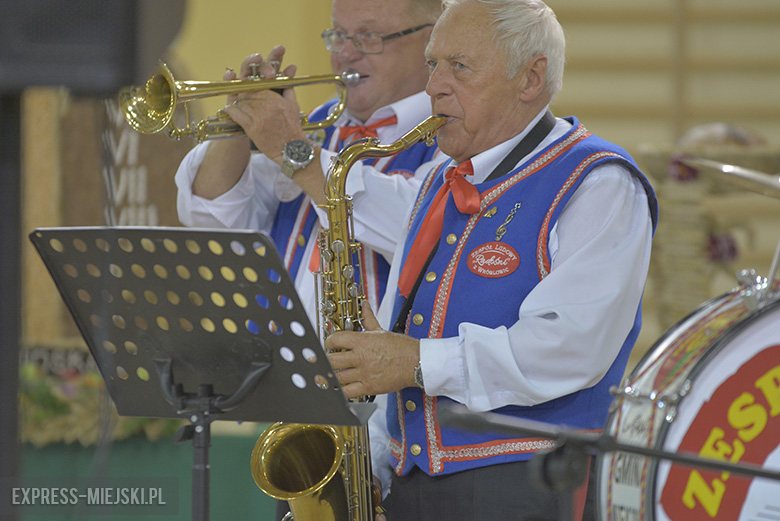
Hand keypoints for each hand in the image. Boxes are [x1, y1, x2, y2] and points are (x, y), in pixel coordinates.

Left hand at [223, 46, 303, 161]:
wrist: (290, 147)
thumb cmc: (292, 127)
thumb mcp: (293, 105)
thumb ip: (288, 89)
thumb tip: (284, 78)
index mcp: (275, 98)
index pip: (257, 86)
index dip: (251, 88)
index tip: (249, 90)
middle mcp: (265, 105)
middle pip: (247, 93)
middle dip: (244, 95)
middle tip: (243, 98)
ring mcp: (258, 116)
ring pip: (241, 103)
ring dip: (238, 103)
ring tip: (238, 105)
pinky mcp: (252, 127)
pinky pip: (236, 114)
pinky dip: (231, 110)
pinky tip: (230, 110)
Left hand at [325, 302, 419, 398]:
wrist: (417, 363)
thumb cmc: (402, 347)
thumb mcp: (382, 331)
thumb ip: (368, 319)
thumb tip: (364, 306)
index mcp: (363, 341)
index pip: (336, 339)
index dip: (328, 342)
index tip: (329, 345)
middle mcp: (361, 357)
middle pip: (331, 360)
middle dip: (325, 361)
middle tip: (325, 361)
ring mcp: (364, 373)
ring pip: (337, 377)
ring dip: (330, 377)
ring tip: (328, 375)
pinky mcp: (369, 387)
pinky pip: (348, 392)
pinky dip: (339, 392)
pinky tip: (337, 389)